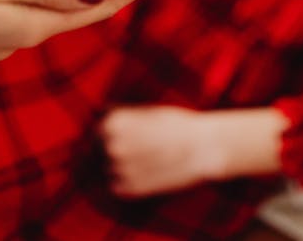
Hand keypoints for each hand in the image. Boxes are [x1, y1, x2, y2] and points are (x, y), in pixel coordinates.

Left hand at [101, 105, 288, 196]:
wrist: (203, 146)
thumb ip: (125, 118)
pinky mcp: (132, 189)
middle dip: (114, 147)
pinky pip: (117, 186)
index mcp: (117, 123)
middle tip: (134, 146)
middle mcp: (115, 146)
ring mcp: (122, 170)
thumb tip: (107, 118)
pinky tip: (143, 172)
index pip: (100, 129)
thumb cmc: (178, 124)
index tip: (119, 133)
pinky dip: (125, 181)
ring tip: (143, 159)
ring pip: (109, 169)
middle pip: (102, 149)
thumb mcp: (148, 112)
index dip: (109, 131)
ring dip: (119, 165)